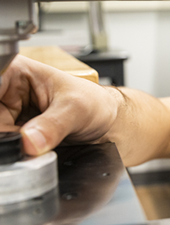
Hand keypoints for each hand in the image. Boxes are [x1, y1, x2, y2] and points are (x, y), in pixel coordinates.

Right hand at [0, 55, 122, 155]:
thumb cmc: (94, 104)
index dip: (0, 111)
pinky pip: (3, 145)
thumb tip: (28, 142)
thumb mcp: (77, 110)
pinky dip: (12, 153)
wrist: (105, 124)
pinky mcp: (10, 133)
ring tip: (35, 144)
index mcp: (15, 71)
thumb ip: (53, 125)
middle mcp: (5, 90)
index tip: (10, 127)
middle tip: (27, 141)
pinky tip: (30, 150)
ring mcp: (5, 113)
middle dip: (5, 134)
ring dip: (9, 145)